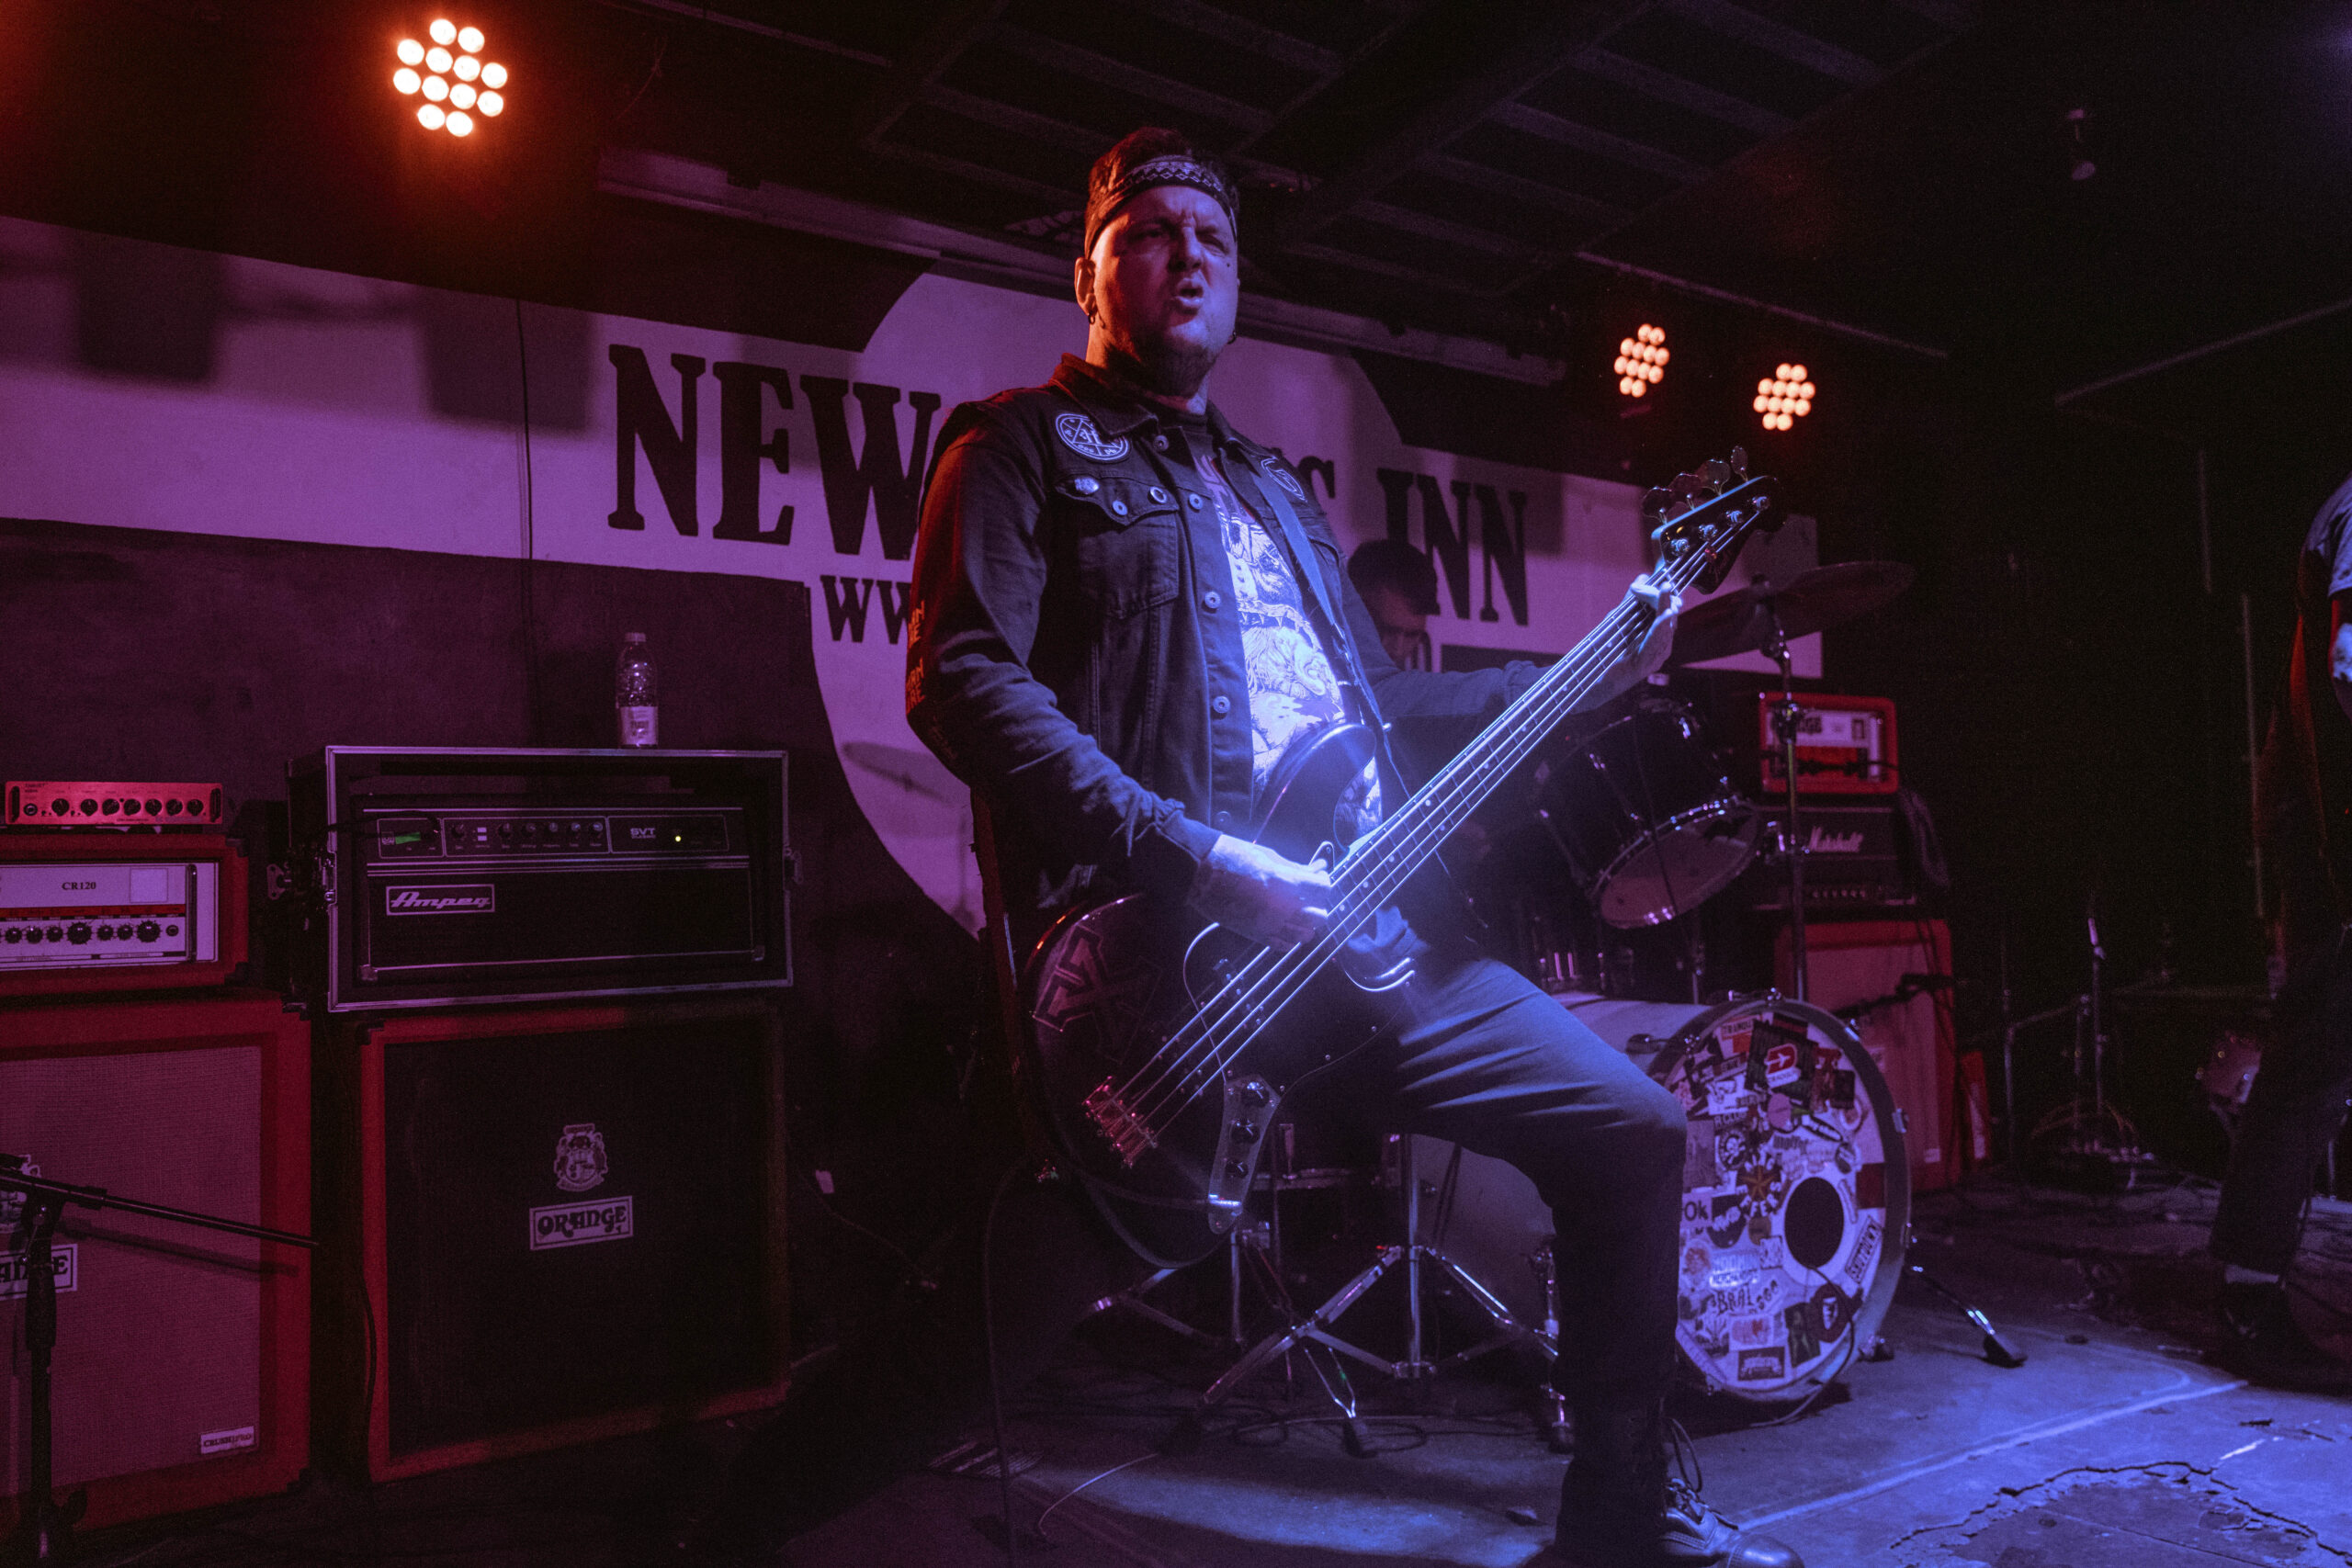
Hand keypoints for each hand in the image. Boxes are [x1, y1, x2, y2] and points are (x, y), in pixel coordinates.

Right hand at [1188, 834, 1331, 947]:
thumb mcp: (1268, 855)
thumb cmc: (1231, 856)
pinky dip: (1289, 938)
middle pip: (1320, 916)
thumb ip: (1295, 867)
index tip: (1318, 877)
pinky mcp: (1255, 935)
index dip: (1323, 881)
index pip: (1324, 889)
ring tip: (1296, 911)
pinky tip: (1282, 924)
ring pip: (1306, 935)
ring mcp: (1269, 925)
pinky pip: (1284, 946)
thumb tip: (1316, 869)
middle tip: (1307, 893)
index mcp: (1286, 883)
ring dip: (1305, 923)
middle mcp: (1282, 908)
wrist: (1199, 872)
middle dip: (1317, 903)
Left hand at [1588, 573, 1680, 705]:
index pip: (1668, 614)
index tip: (1661, 583)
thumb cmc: (1605, 654)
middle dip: (1667, 602)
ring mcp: (1654, 660)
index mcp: (1656, 640)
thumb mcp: (1619, 622)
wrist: (1589, 684)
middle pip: (1670, 621)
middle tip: (1665, 585)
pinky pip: (1655, 645)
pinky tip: (1662, 616)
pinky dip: (1659, 630)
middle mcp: (1659, 651)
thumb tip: (1643, 577)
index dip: (1665, 598)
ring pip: (1665, 632)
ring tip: (1667, 595)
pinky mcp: (1643, 667)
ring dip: (1666, 611)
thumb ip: (1630, 601)